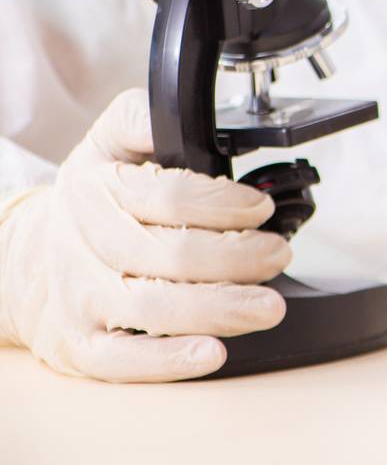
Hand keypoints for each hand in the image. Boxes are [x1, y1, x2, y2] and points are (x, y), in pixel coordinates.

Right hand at [0, 90, 289, 380]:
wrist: (25, 258)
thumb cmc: (92, 198)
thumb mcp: (109, 142)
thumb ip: (144, 118)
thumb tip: (178, 108)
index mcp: (97, 190)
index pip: (169, 197)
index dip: (224, 205)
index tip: (261, 209)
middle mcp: (86, 246)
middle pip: (170, 257)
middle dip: (237, 258)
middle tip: (278, 254)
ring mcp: (82, 298)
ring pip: (153, 309)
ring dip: (220, 309)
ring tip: (268, 306)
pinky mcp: (81, 345)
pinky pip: (124, 360)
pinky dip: (170, 361)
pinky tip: (214, 353)